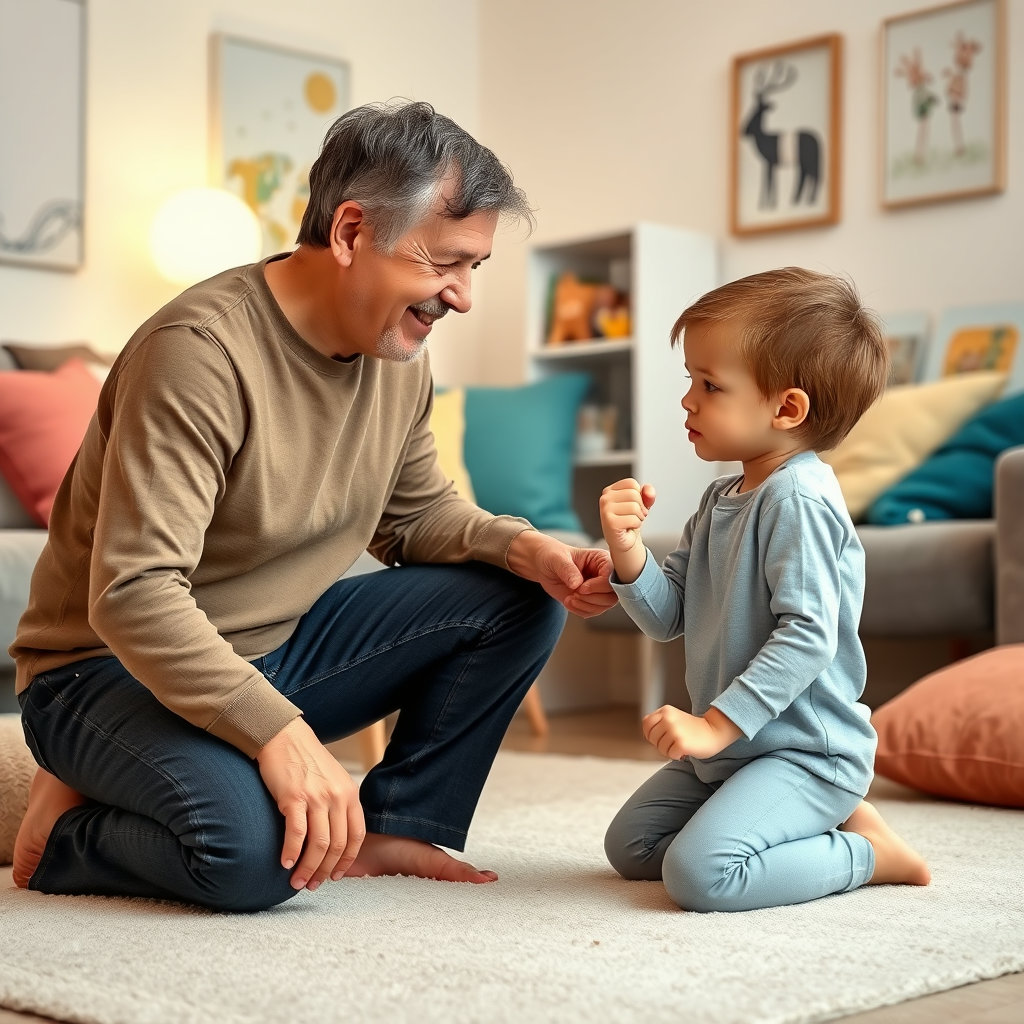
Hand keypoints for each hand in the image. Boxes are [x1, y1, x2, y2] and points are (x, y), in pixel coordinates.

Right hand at [256, 716, 365, 890]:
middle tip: (312, 885)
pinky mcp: (294, 797)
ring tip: (297, 881)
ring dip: (308, 868)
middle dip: (325, 871)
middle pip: (338, 845)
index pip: (356, 837)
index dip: (347, 861)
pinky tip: (284, 863)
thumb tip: (335, 839)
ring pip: (319, 845)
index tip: (335, 876)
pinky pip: (296, 834)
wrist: (284, 736)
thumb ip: (339, 805)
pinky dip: (292, 852)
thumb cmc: (307, 761)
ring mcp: (317, 797)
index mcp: (350, 794)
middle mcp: (338, 797)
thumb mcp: (333, 780)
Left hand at [506, 532, 617, 618]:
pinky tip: (568, 601)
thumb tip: (577, 584)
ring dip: (585, 606)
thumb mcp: (557, 559)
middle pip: (613, 595)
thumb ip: (568, 569)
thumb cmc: (553, 556)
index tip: (581, 588)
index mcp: (602, 560)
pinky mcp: (591, 599)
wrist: (545, 566)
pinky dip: (580, 610)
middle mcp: (605, 575)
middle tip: (574, 594)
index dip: (598, 586)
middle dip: (591, 598)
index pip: (612, 577)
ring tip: (569, 598)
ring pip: (604, 605)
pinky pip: (593, 611)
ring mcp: (599, 589)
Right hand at [599, 478, 655, 582]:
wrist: (624, 541)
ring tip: (630, 523)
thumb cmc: (629, 521)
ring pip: (635, 507)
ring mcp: (605, 510)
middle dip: (640, 507)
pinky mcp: (610, 522)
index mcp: (610, 491)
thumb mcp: (642, 504)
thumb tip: (649, 491)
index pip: (631, 483)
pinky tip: (627, 528)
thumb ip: (647, 494)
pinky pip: (633, 519)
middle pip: (634, 494)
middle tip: (634, 517)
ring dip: (638, 517)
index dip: (639, 495)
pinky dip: (635, 525)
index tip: (634, 506)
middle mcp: (604, 498)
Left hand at [642, 705, 741, 760]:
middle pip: (652, 738)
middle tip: (672, 744)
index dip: (650, 734)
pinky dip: (677, 756)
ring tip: (680, 746)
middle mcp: (668, 719)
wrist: (716, 731)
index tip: (658, 738)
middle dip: (660, 744)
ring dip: (669, 751)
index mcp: (666, 711)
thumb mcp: (674, 718)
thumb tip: (648, 736)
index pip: (646, 724)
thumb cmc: (694, 728)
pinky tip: (685, 751)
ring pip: (661, 748)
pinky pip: (670, 755)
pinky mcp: (681, 743)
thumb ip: (661, 722)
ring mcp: (674, 731)